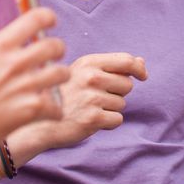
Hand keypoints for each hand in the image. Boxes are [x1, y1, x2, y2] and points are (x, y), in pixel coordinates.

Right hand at [0, 8, 68, 159]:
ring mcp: (25, 87)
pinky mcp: (30, 110)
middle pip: (55, 46)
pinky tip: (49, 112)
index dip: (47, 18)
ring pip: (62, 73)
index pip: (34, 19)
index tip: (50, 21)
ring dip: (61, 77)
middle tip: (56, 54)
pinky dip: (55, 110)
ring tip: (54, 83)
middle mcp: (14, 63)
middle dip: (59, 49)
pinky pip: (56, 106)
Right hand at [12, 51, 146, 157]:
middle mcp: (91, 78)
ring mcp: (92, 98)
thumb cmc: (65, 95)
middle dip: (118, 93)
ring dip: (110, 109)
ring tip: (88, 108)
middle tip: (96, 97)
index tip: (143, 76)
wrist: (40, 122)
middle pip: (127, 85)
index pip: (126, 61)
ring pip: (121, 104)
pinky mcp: (93, 118)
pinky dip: (108, 123)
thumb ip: (112, 66)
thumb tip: (141, 62)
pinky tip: (90, 120)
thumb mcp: (83, 73)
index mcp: (88, 63)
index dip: (138, 69)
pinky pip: (117, 119)